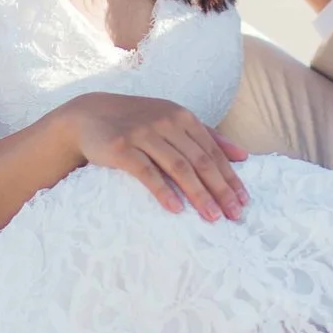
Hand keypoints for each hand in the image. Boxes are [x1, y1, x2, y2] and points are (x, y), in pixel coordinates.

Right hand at [64, 93, 250, 221]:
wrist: (89, 115)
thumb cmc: (137, 122)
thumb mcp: (173, 121)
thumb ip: (208, 136)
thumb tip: (243, 156)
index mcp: (183, 117)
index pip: (213, 152)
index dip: (230, 177)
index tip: (243, 202)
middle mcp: (166, 122)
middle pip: (201, 161)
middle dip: (221, 189)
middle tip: (234, 215)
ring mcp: (143, 134)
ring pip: (179, 167)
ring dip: (199, 194)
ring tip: (212, 217)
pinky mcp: (121, 147)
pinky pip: (147, 172)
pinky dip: (163, 191)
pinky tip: (176, 209)